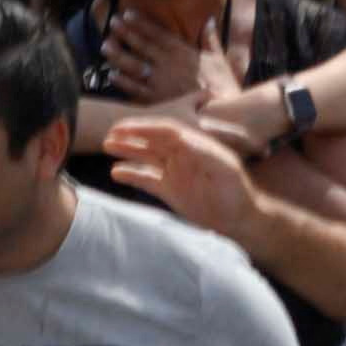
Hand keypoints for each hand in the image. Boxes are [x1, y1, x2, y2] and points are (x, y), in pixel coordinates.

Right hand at [96, 106, 264, 230]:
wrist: (238, 218)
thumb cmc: (236, 191)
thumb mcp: (224, 168)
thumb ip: (204, 152)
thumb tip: (181, 137)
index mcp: (195, 145)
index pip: (167, 131)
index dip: (147, 127)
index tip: (127, 126)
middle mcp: (182, 155)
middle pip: (154, 140)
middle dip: (133, 135)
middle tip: (110, 133)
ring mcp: (174, 172)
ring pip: (147, 156)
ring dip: (128, 150)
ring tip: (107, 146)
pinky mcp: (169, 190)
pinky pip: (146, 179)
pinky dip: (131, 174)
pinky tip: (115, 172)